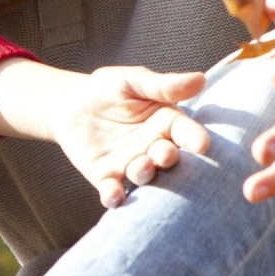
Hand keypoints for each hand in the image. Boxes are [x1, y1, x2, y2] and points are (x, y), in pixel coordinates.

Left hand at [48, 66, 211, 206]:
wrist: (72, 104)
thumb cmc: (109, 88)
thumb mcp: (134, 81)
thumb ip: (163, 85)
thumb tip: (200, 79)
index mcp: (168, 124)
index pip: (187, 132)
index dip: (196, 139)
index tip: (202, 144)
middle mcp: (155, 148)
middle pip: (168, 158)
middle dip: (168, 158)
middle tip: (165, 154)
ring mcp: (133, 166)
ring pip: (144, 176)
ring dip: (144, 174)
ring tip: (141, 167)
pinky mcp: (108, 179)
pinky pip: (114, 192)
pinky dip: (114, 196)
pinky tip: (114, 195)